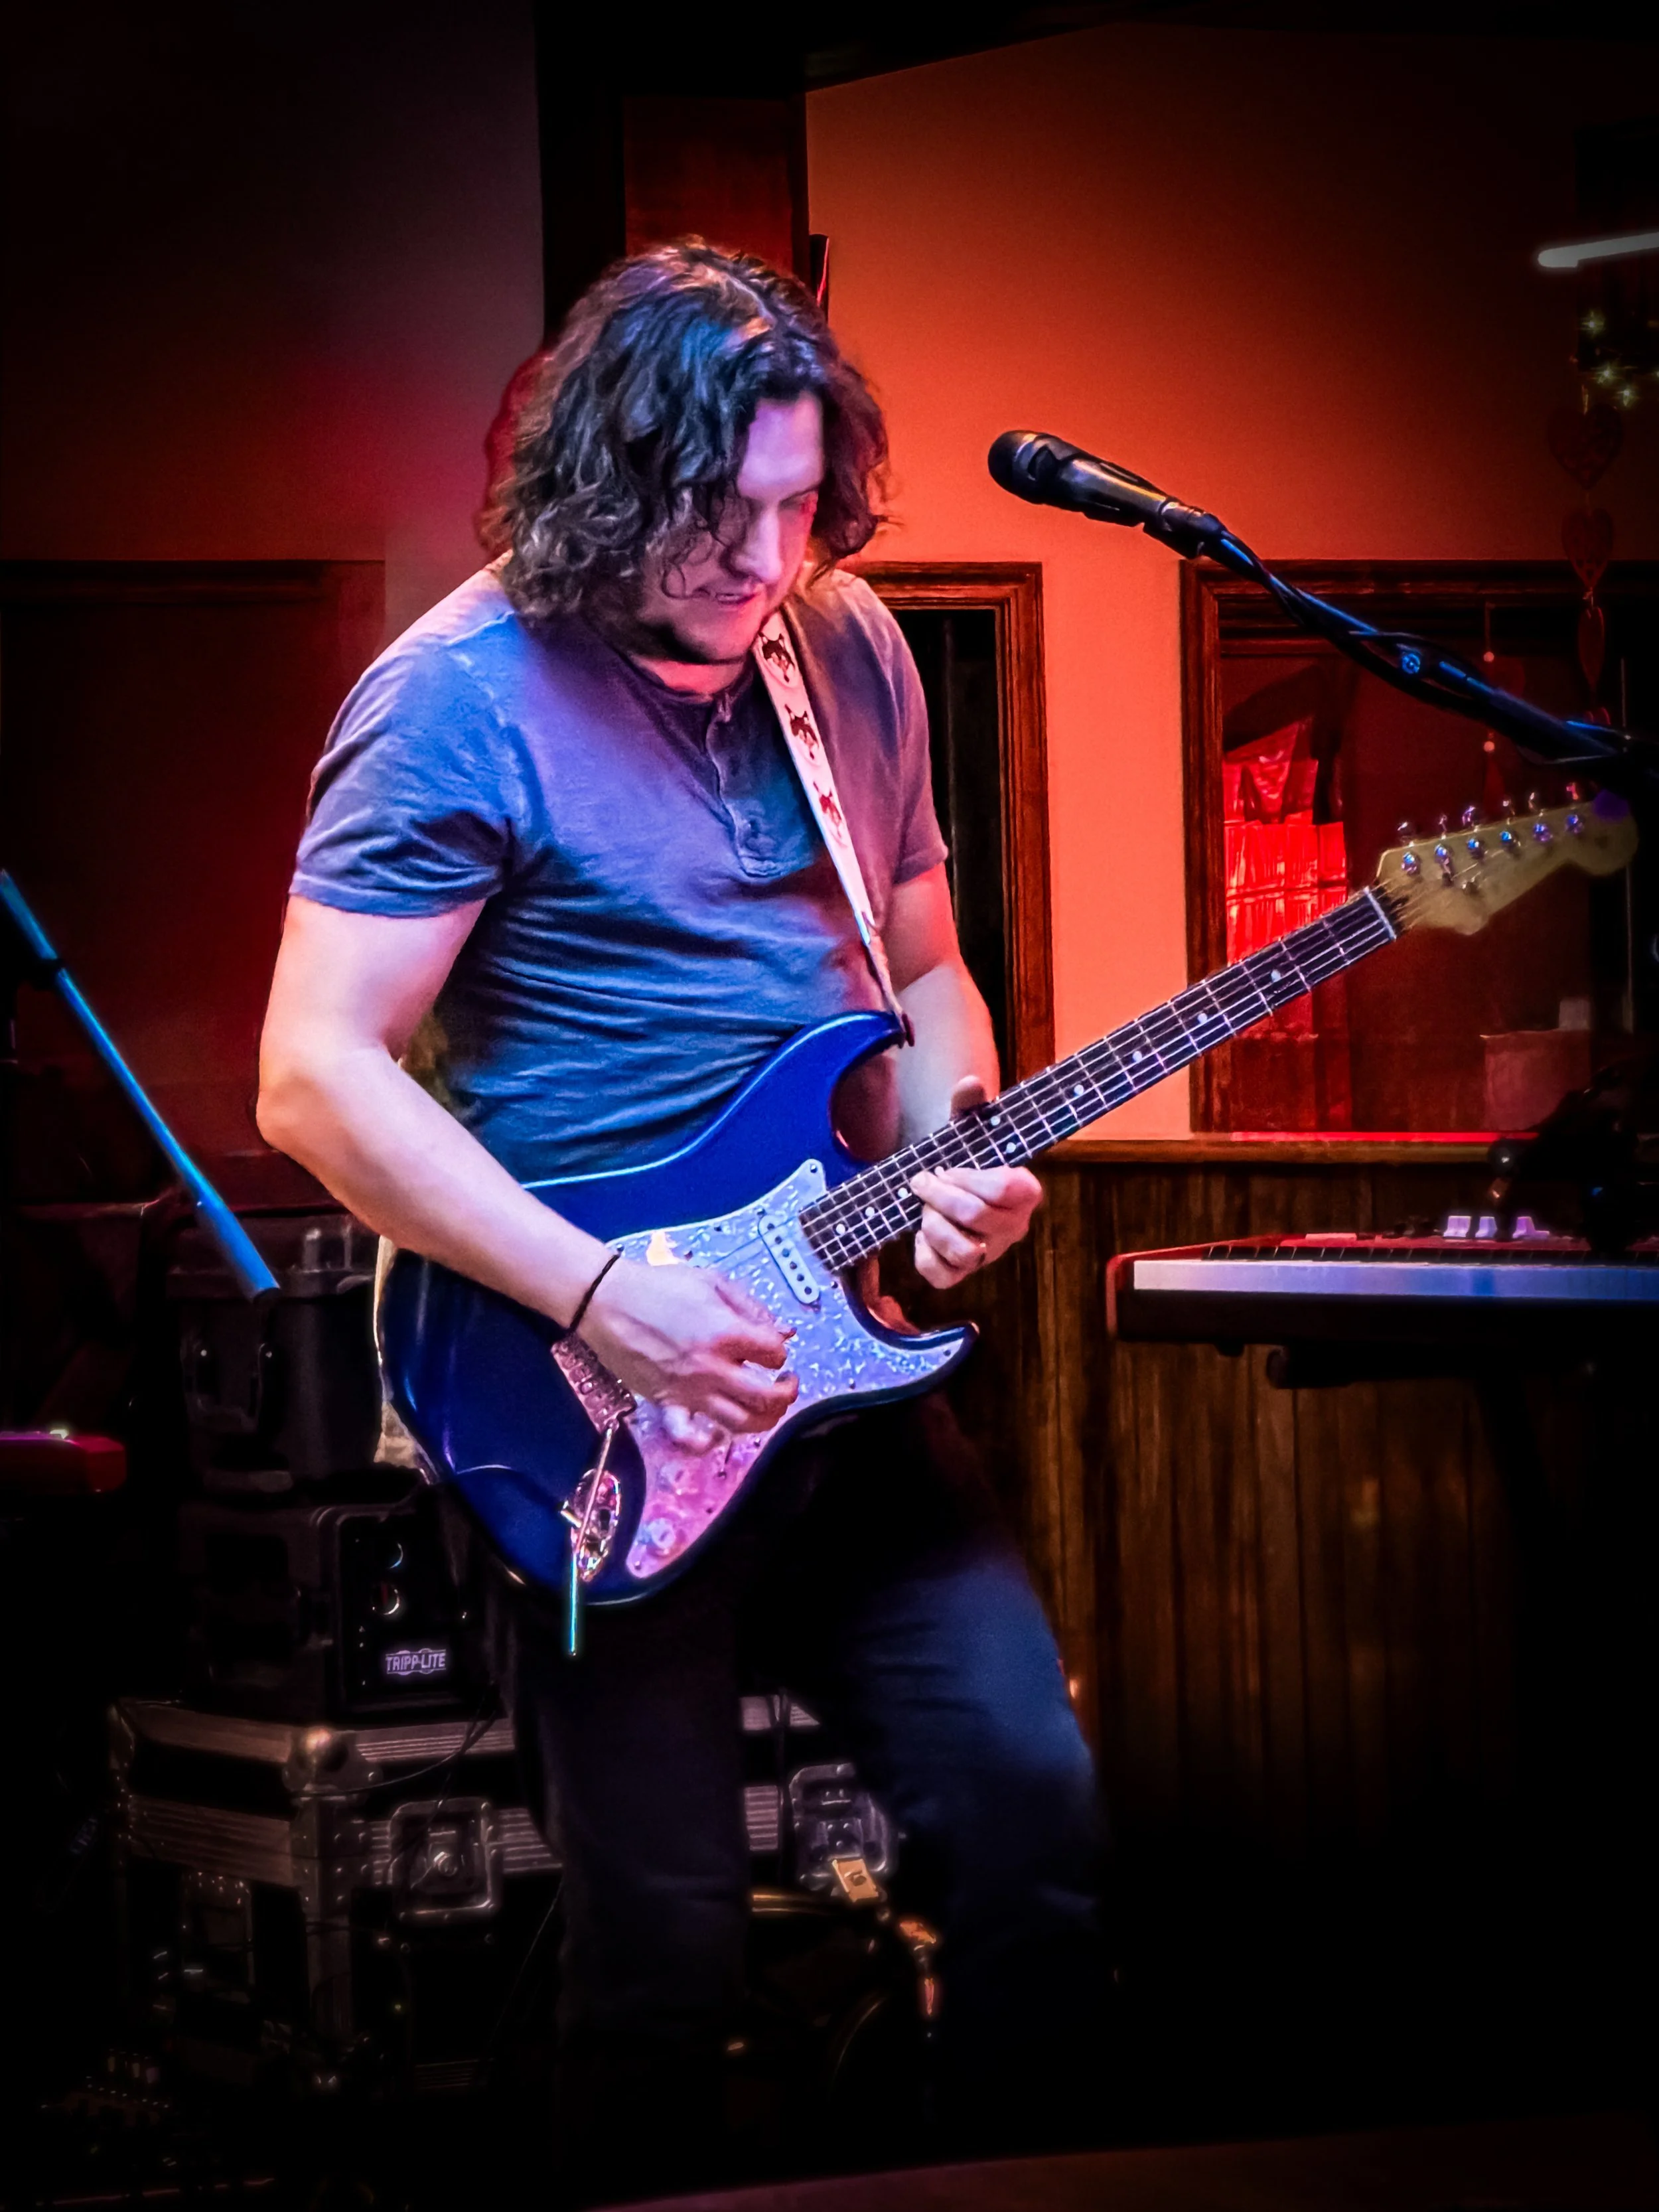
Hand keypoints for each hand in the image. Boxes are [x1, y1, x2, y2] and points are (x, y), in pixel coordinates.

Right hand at [578, 1257, 797, 1434]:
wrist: (608, 1301)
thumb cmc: (659, 1286)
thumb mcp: (712, 1282)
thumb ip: (752, 1308)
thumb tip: (785, 1331)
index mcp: (725, 1332)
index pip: (774, 1354)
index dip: (779, 1351)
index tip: (771, 1347)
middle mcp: (711, 1367)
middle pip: (766, 1397)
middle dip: (786, 1392)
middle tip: (785, 1383)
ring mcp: (689, 1390)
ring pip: (740, 1423)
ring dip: (763, 1419)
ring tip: (766, 1407)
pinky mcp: (667, 1403)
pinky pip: (689, 1436)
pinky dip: (707, 1442)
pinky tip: (717, 1433)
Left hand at [908, 1077, 1043, 1289]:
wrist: (950, 1187)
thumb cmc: (963, 1159)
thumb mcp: (966, 1130)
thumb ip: (969, 1106)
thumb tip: (970, 1083)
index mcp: (1025, 1191)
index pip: (1005, 1188)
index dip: (968, 1177)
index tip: (948, 1166)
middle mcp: (1014, 1227)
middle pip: (977, 1217)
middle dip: (939, 1195)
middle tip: (922, 1180)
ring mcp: (990, 1254)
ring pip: (964, 1252)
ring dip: (933, 1226)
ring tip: (924, 1210)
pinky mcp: (962, 1275)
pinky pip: (943, 1278)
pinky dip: (924, 1256)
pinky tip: (921, 1235)